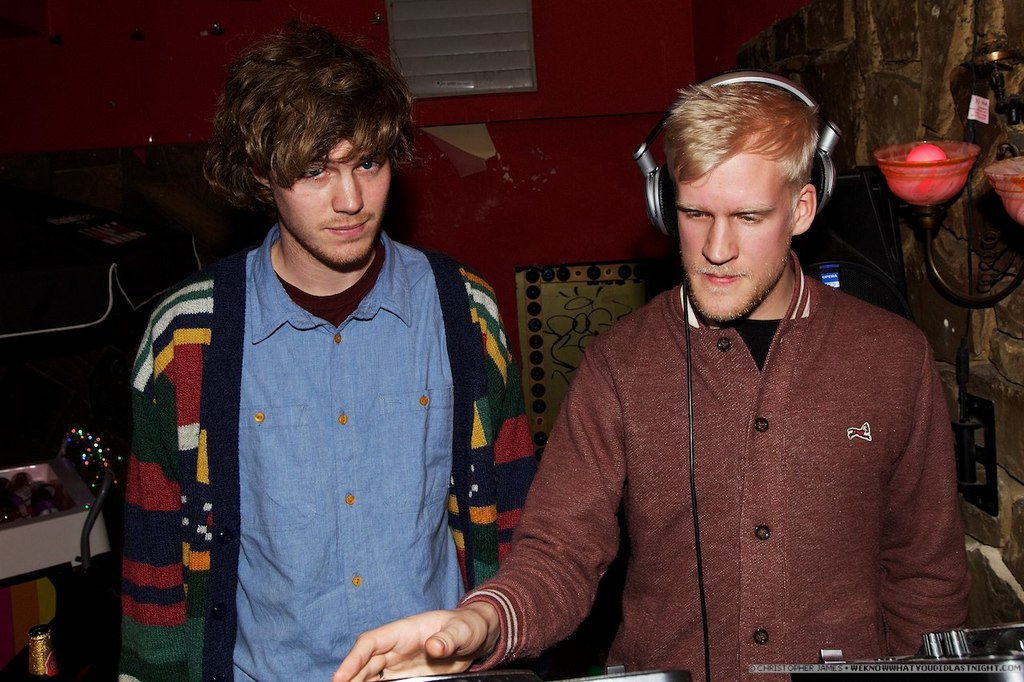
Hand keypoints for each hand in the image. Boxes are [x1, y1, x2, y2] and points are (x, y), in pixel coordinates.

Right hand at [332, 602, 499, 681]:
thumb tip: (434, 647)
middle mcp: (396, 646)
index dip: (353, 659)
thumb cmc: (468, 627)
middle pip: (364, 662)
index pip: (370, 642)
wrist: (476, 636)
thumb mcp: (461, 631)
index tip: (339, 677)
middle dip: (348, 677)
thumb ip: (448, 638)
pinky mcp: (405, 674)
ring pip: (369, 675)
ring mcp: (399, 662)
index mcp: (403, 630)